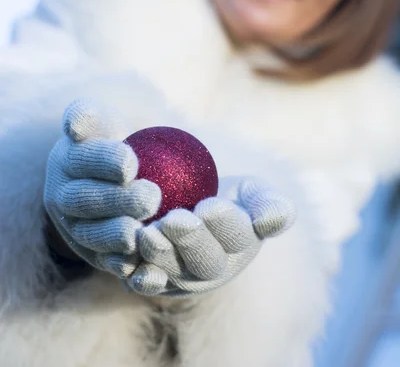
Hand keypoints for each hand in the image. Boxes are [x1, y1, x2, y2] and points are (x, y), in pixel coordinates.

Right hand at [44, 98, 161, 276]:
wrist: (118, 175)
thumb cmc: (113, 140)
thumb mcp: (102, 121)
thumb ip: (89, 116)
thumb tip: (75, 123)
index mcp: (66, 162)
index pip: (82, 160)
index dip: (105, 162)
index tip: (132, 163)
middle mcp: (62, 197)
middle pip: (85, 201)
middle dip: (117, 200)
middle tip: (151, 196)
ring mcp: (74, 228)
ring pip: (90, 235)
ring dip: (115, 236)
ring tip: (141, 231)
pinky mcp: (92, 254)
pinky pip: (104, 262)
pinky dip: (120, 264)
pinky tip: (141, 261)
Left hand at [125, 176, 295, 296]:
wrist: (191, 203)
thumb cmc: (229, 196)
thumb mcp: (253, 192)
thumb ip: (268, 204)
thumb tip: (273, 220)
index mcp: (242, 244)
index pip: (237, 236)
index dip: (224, 224)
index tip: (210, 206)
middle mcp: (215, 268)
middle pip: (204, 262)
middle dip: (190, 242)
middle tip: (174, 220)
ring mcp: (184, 278)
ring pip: (172, 273)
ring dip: (159, 257)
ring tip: (147, 235)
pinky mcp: (155, 281)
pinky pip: (144, 283)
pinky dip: (134, 275)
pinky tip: (124, 262)